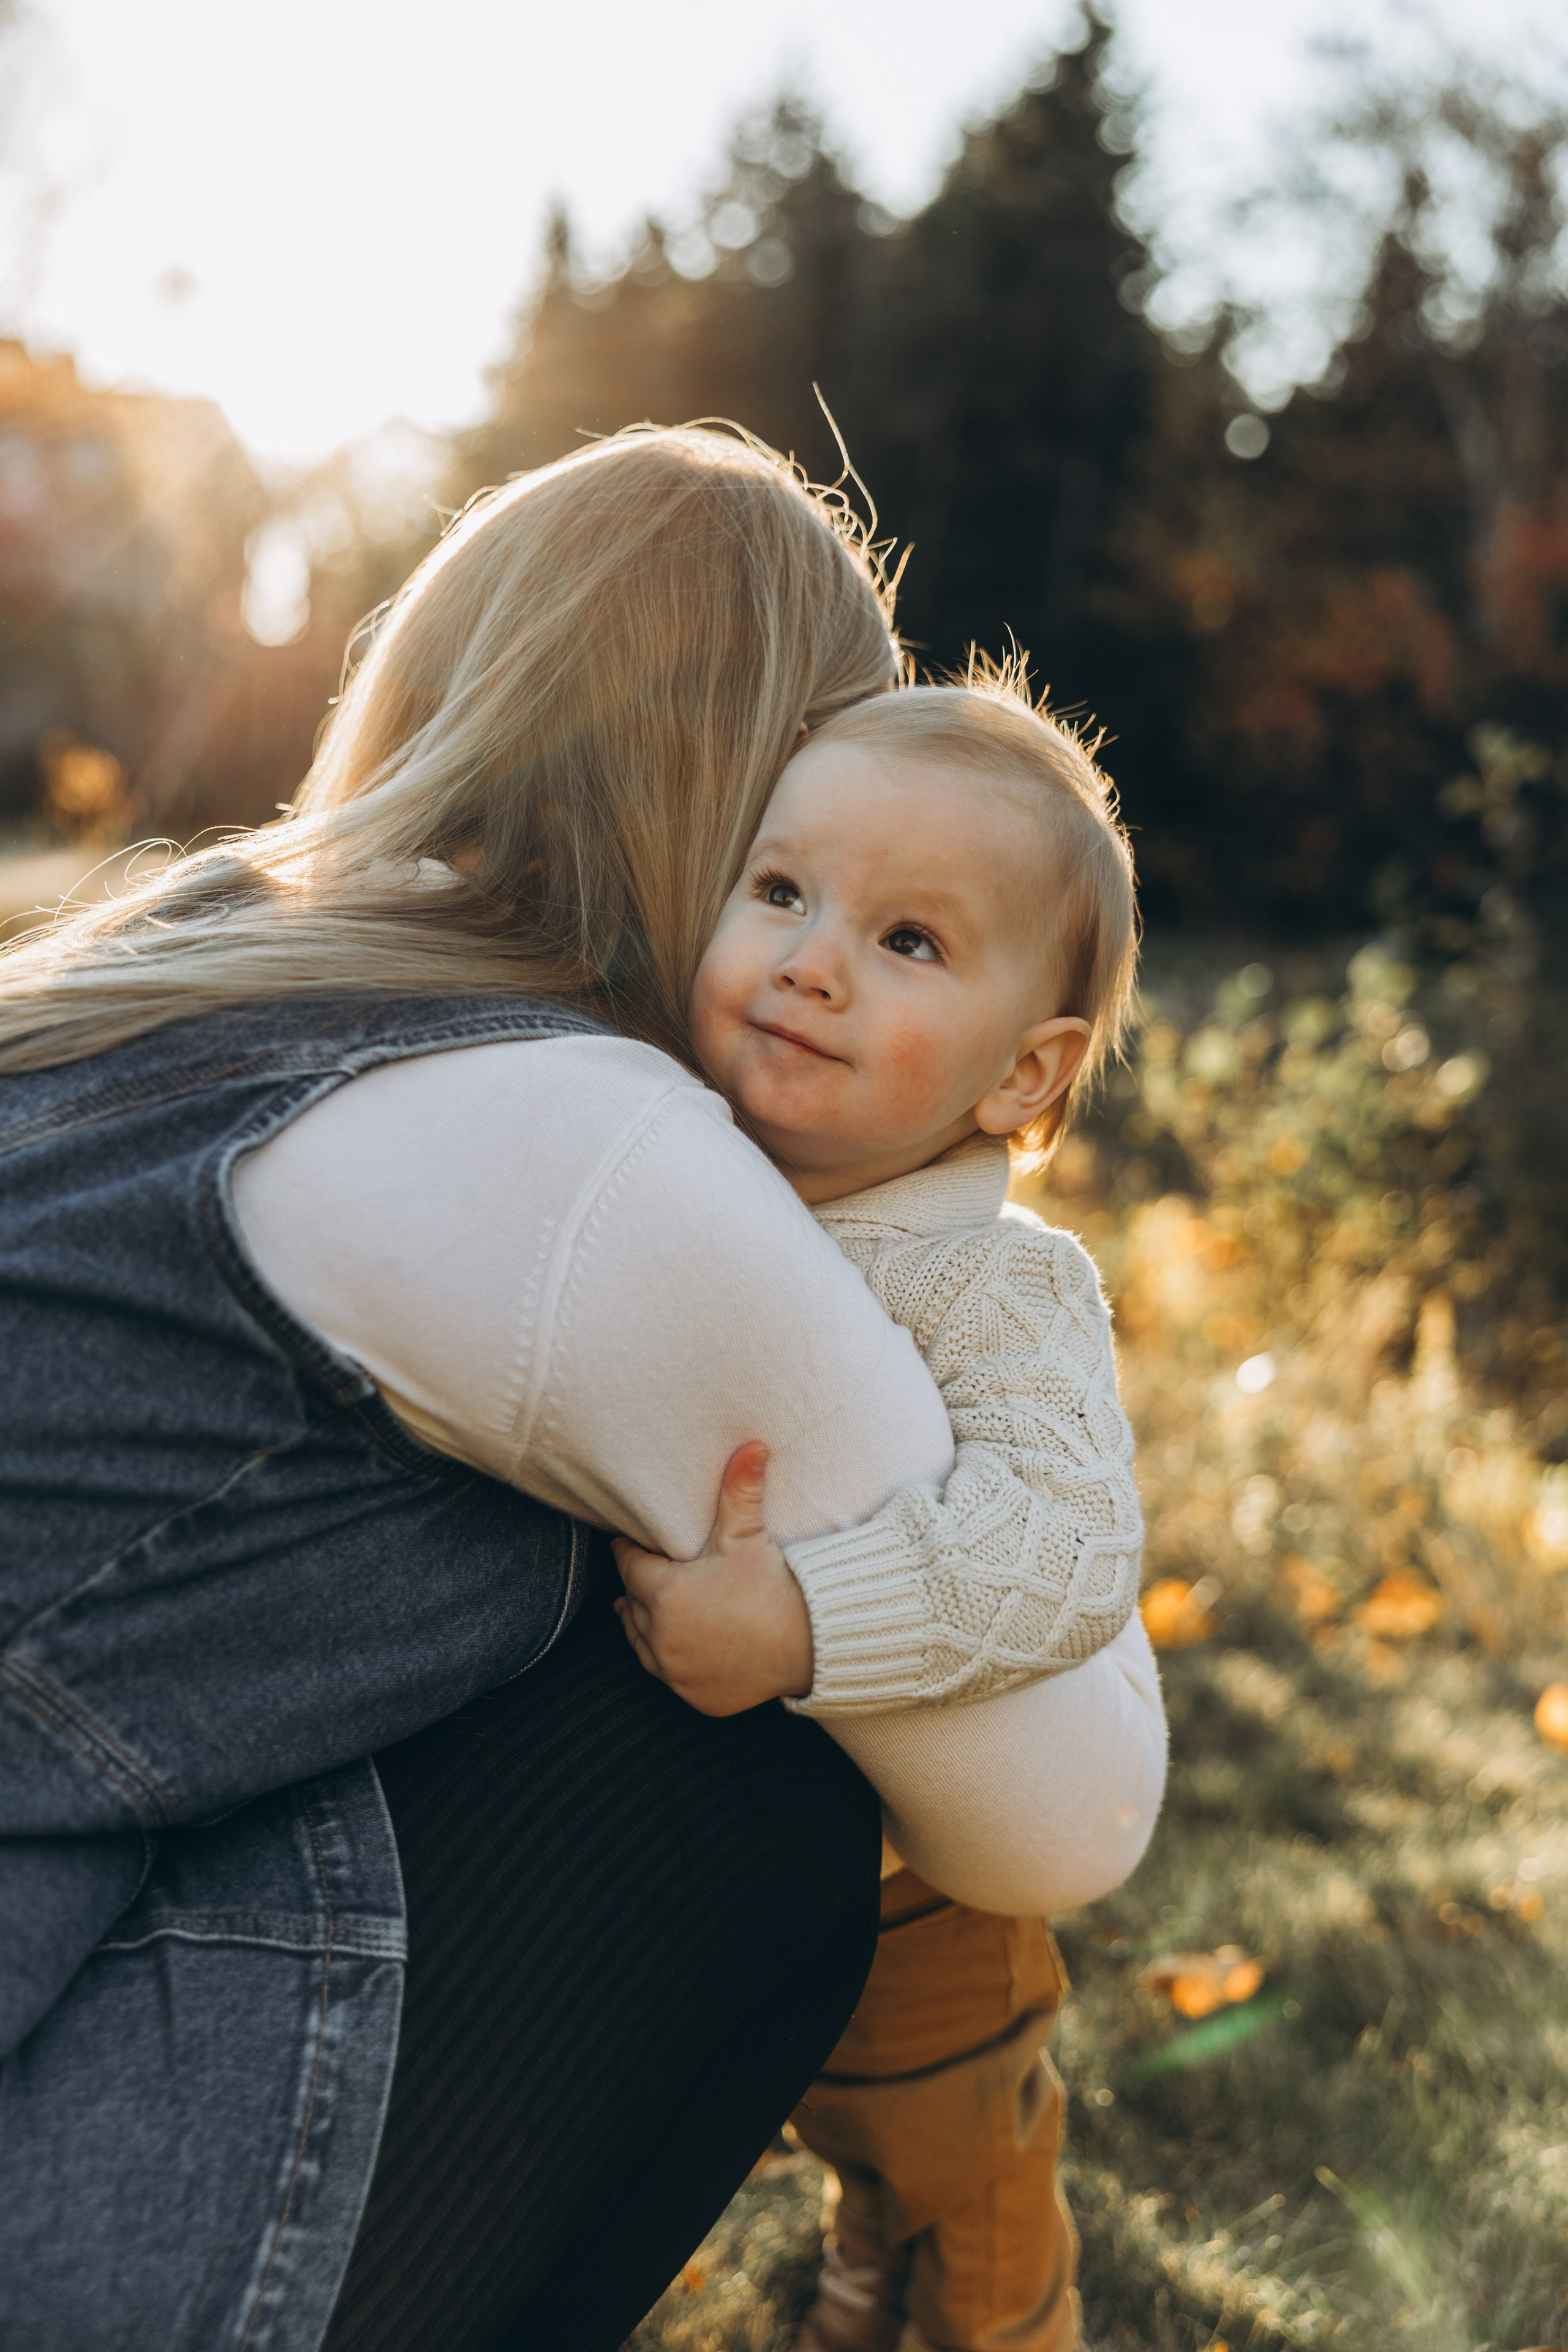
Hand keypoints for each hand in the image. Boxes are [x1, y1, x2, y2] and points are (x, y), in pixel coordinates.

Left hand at [611, 1442, 814, 1716]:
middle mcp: (662, 1640)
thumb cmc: (775, 1586)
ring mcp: (677, 1674)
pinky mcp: (696, 1697)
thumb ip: (739, 1490)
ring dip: (645, 1625)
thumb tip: (752, 1443)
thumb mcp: (749, 1536)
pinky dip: (671, 1660)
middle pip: (632, 1605)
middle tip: (642, 1572)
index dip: (631, 1552)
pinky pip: (669, 1675)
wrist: (814, 1645)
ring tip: (646, 1608)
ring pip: (641, 1644)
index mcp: (665, 1596)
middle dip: (639, 1587)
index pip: (630, 1566)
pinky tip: (680, 1644)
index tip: (631, 1542)